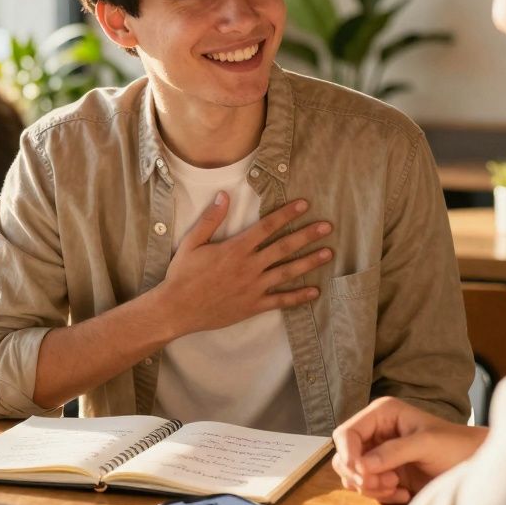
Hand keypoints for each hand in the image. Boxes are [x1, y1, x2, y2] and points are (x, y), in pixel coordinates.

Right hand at [156, 194, 332, 336]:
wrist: (177, 309)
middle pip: (284, 247)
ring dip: (309, 262)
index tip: (304, 205)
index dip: (286, 214)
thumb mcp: (193, 242)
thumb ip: (211, 219)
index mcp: (236, 249)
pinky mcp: (253, 306)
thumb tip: (224, 195)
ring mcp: (253, 287)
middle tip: (327, 227)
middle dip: (307, 235)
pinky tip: (315, 292)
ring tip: (328, 253)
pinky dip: (298, 297)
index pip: (267, 227)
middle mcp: (249, 266)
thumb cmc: (183, 274)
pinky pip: (281, 301)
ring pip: (287, 272)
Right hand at [332, 397, 486, 503]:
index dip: (348, 454)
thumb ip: (394, 451)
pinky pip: (366, 488)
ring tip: (397, 486)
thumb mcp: (426, 444)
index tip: (362, 473)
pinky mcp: (384, 473)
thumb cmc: (455, 446)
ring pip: (352, 475)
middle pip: (344, 456)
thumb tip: (363, 465)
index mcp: (382, 414)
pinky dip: (380, 494)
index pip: (346, 433)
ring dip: (371, 487)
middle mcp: (375, 432)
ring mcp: (378, 454)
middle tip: (388, 482)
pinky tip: (403, 492)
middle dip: (361, 474)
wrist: (472, 465)